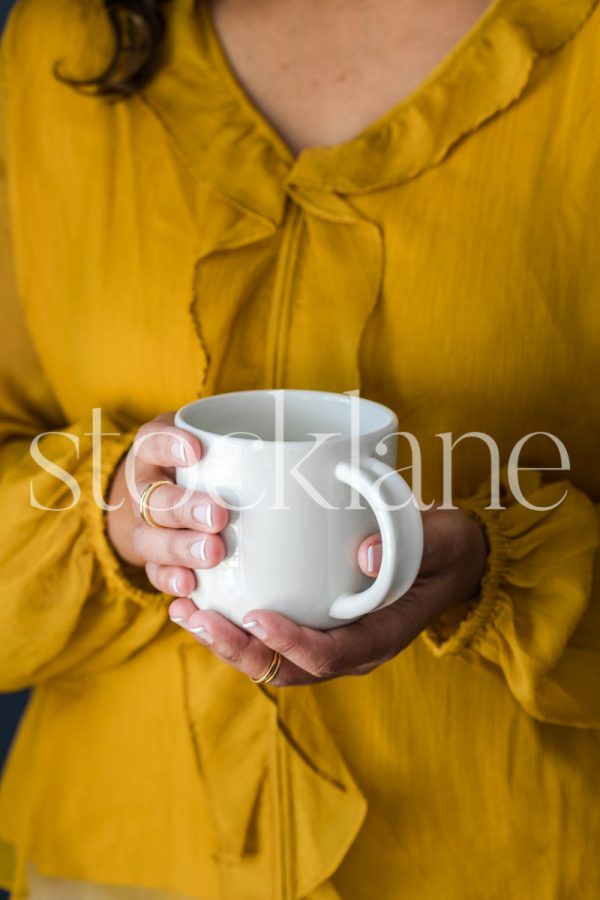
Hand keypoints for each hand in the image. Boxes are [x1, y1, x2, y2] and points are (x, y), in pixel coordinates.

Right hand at [107, 413, 228, 595]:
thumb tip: (306, 453)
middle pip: (155, 500)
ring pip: (152, 540)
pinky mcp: (154, 559)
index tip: (195, 450)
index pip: (153, 442)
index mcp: (154, 452)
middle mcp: (144, 490)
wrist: (166, 489)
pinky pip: (156, 572)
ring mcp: (145, 527)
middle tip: (217, 516)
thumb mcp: (215, 439)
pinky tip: (189, 586)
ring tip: (212, 553)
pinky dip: (171, 580)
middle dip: (185, 510)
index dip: (169, 446)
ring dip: (181, 549)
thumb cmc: (204, 458)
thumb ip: (245, 442)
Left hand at [168, 507, 487, 684]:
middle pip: (288, 669)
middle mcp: (352, 650)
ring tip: (186, 613)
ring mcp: (332, 642)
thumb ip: (409, 545)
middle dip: (239, 650)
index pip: (331, 655)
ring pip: (272, 662)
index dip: (291, 643)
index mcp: (382, 636)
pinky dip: (236, 628)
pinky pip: (272, 641)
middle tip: (198, 618)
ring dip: (227, 643)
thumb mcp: (441, 540)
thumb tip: (363, 554)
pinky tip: (204, 602)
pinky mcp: (316, 626)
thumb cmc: (444, 549)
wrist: (451, 562)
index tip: (256, 617)